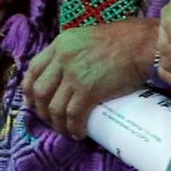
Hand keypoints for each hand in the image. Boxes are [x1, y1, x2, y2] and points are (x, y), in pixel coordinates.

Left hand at [25, 18, 157, 138]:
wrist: (141, 44)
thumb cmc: (121, 40)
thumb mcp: (86, 38)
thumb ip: (73, 52)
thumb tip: (67, 73)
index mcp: (60, 44)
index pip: (34, 68)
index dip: (29, 88)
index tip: (32, 101)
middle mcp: (62, 58)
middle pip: (39, 90)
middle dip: (41, 110)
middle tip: (49, 120)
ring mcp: (74, 75)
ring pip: (54, 107)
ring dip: (57, 124)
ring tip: (66, 130)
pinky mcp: (88, 91)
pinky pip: (73, 115)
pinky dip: (73, 127)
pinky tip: (79, 133)